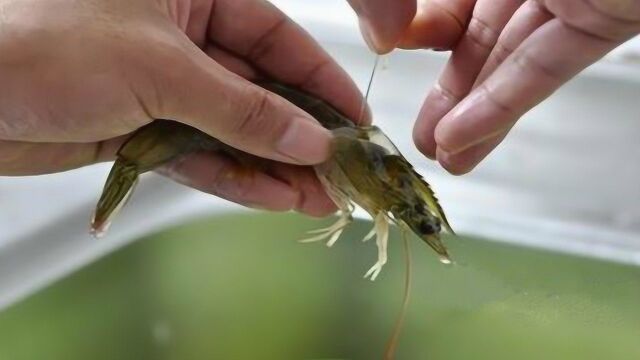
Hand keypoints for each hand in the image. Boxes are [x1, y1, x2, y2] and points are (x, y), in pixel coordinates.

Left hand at [0, 0, 366, 215]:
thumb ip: (241, 111)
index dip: (320, 82)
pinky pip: (199, 155)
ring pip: (234, 130)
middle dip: (300, 135)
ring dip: (274, 166)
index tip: (354, 121)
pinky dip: (232, 178)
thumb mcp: (161, 70)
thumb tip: (307, 138)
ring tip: (317, 198)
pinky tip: (272, 198)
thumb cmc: (43, 45)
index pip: (276, 38)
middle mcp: (180, 36)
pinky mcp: (141, 128)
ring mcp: (162, 86)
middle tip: (340, 172)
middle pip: (260, 90)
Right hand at [349, 0, 639, 173]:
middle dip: (446, 89)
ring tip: (443, 158)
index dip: (418, 25)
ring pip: (509, 57)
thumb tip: (387, 28)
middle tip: (418, 134)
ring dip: (472, 112)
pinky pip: (545, 65)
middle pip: (475, 31)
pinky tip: (467, 140)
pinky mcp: (606, 20)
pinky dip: (504, 104)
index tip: (391, 52)